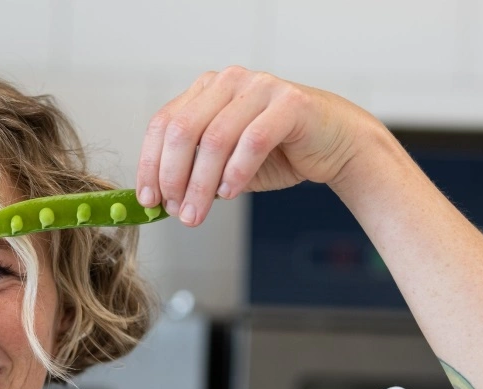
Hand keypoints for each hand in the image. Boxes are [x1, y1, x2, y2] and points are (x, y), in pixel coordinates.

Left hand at [136, 66, 378, 226]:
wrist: (334, 145)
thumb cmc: (275, 153)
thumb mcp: (222, 164)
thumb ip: (192, 172)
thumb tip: (161, 201)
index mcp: (205, 90)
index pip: (163, 124)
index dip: (149, 164)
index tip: (148, 199)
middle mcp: (229, 82)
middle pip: (183, 130)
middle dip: (173, 177)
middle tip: (175, 212)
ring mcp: (260, 87)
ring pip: (215, 139)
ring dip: (201, 184)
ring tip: (197, 213)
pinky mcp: (291, 102)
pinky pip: (253, 141)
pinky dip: (236, 172)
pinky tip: (230, 193)